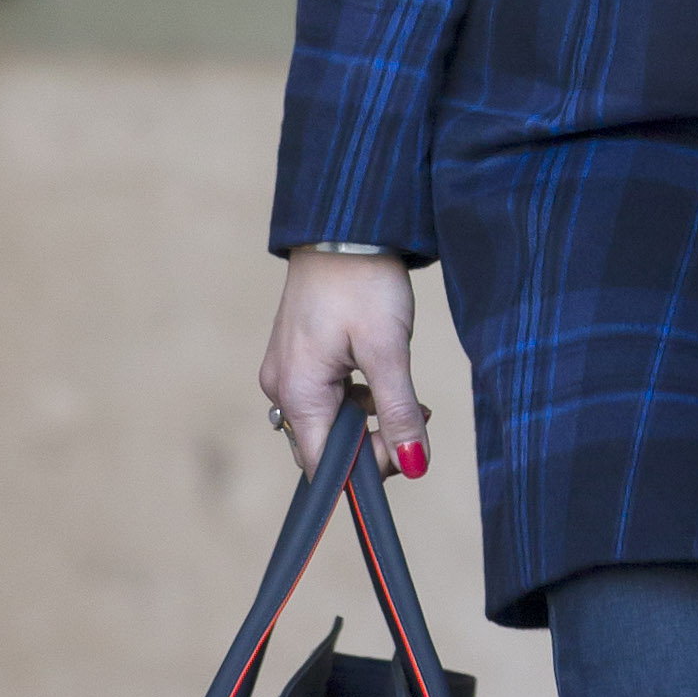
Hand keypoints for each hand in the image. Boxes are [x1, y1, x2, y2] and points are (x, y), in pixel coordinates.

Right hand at [257, 251, 429, 480]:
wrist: (344, 226)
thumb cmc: (363, 281)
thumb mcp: (388, 349)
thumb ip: (399, 411)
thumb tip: (414, 464)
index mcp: (298, 391)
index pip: (324, 465)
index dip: (366, 471)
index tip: (406, 450)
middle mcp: (282, 386)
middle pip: (324, 447)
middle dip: (371, 445)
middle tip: (415, 419)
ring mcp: (287, 369)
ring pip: (327, 422)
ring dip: (368, 422)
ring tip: (408, 397)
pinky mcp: (298, 355)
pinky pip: (324, 397)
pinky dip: (357, 400)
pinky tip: (384, 379)